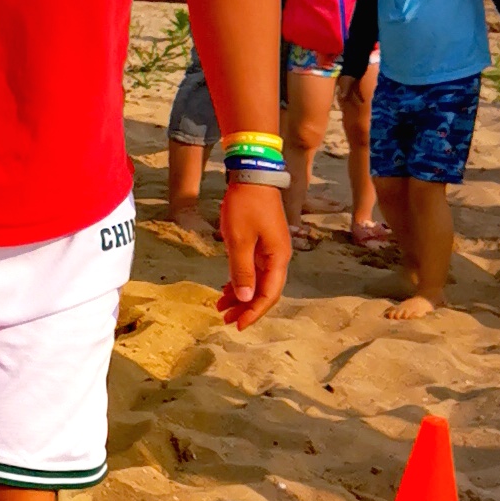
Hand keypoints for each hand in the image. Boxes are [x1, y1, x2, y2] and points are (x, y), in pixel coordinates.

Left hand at [215, 181, 289, 331]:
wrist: (252, 174)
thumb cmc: (246, 205)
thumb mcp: (239, 241)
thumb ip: (242, 271)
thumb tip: (245, 299)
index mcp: (278, 259)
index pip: (268, 294)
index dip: (253, 312)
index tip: (237, 325)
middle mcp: (278, 257)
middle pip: (264, 291)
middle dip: (246, 307)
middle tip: (225, 319)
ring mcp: (270, 249)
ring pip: (257, 281)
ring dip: (240, 295)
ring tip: (221, 307)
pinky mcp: (261, 242)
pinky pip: (252, 268)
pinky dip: (240, 279)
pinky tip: (226, 288)